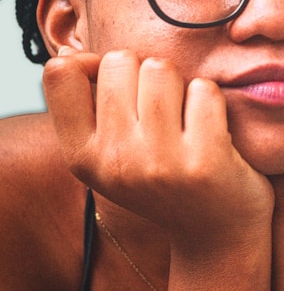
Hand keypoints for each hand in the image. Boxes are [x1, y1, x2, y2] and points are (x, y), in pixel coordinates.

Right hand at [43, 48, 273, 252]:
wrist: (215, 236)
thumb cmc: (163, 178)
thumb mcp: (112, 155)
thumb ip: (89, 108)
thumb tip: (68, 55)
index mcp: (83, 157)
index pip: (60, 76)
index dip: (90, 63)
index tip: (118, 82)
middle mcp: (115, 161)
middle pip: (120, 61)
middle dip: (145, 72)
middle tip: (162, 108)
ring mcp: (159, 162)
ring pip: (161, 69)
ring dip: (180, 84)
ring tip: (186, 118)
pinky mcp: (204, 161)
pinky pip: (203, 90)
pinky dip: (212, 101)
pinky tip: (212, 132)